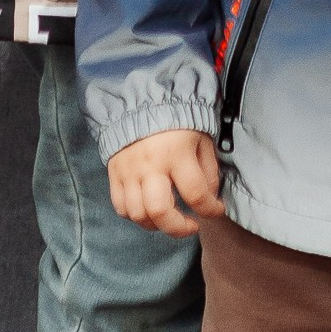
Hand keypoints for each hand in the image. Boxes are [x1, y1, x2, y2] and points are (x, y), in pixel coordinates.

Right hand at [108, 128, 225, 234]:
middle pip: (160, 211)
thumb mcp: (202, 139)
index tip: (216, 210)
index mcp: (176, 153)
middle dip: (179, 228)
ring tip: (170, 218)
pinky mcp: (114, 173)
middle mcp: (150, 165)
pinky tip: (149, 210)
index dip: (210, 210)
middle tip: (191, 226)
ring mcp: (129, 171)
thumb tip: (209, 198)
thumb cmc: (178, 122)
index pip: (196, 194)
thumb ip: (209, 170)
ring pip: (138, 214)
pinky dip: (135, 216)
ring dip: (157, 224)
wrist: (143, 103)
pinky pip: (121, 207)